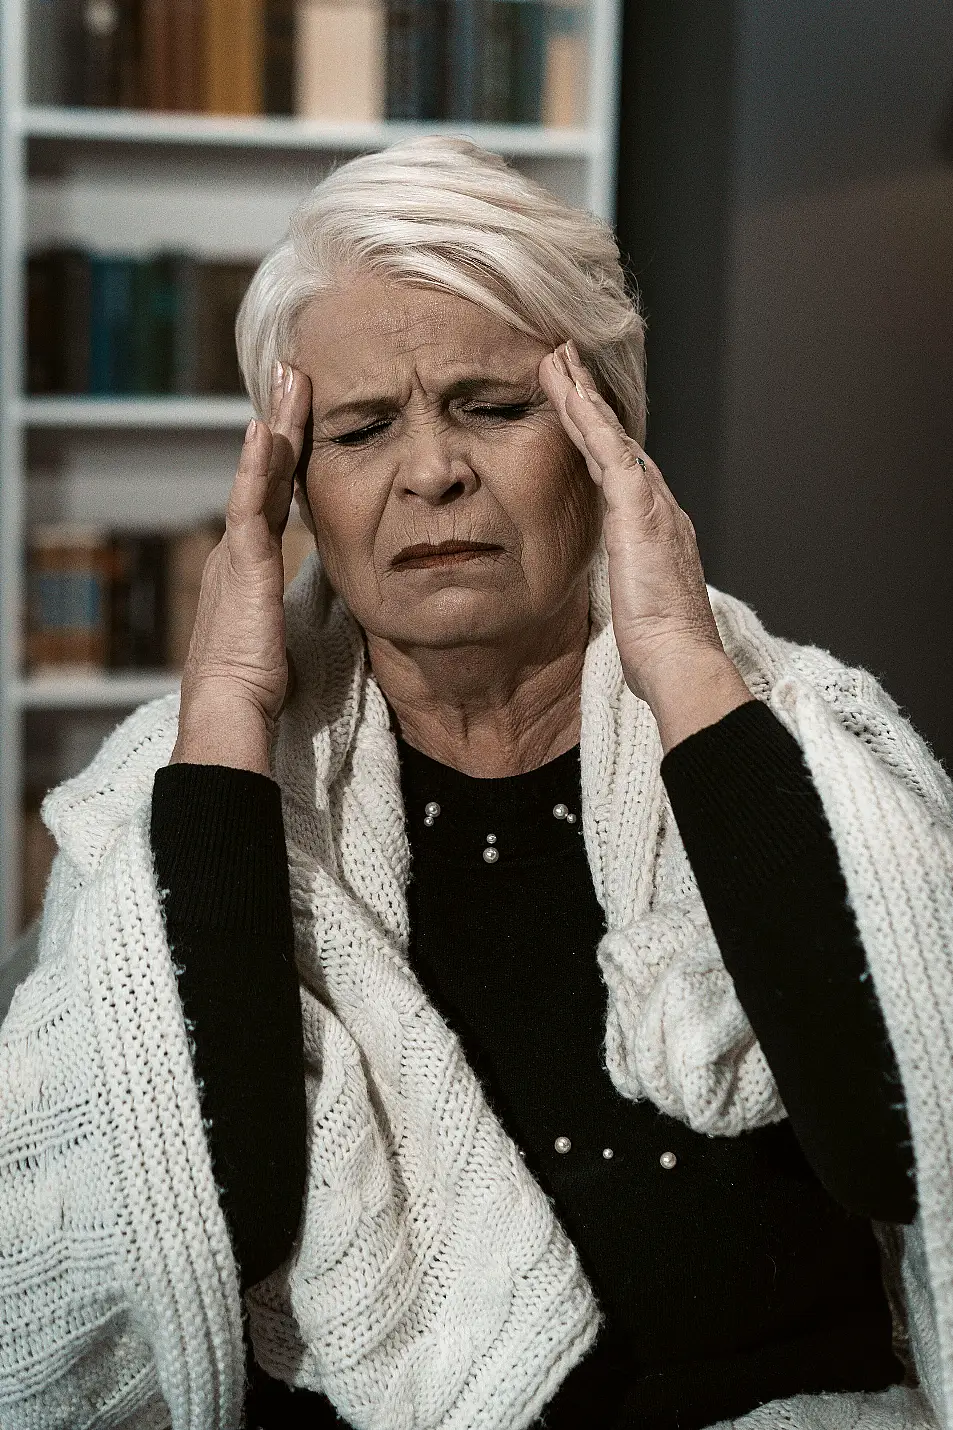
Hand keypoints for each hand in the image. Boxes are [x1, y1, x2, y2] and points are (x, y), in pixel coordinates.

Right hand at [171, 362, 312, 774]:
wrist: (229, 707)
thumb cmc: (257, 685)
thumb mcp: (284, 634)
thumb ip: (298, 606)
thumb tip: (330, 600)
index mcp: (249, 566)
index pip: (273, 499)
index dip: (286, 459)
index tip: (298, 422)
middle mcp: (237, 550)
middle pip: (265, 473)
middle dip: (281, 424)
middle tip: (292, 376)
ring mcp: (237, 552)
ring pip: (258, 474)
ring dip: (276, 426)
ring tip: (289, 379)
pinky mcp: (243, 563)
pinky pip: (250, 502)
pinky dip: (258, 464)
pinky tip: (268, 428)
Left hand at [539, 342, 752, 748]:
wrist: (680, 660)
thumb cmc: (661, 649)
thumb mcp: (640, 610)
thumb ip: (632, 588)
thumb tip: (625, 594)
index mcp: (659, 531)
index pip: (623, 473)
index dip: (601, 439)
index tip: (581, 410)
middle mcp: (661, 508)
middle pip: (620, 442)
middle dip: (593, 401)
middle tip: (567, 362)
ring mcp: (652, 503)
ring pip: (611, 434)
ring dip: (584, 393)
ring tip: (558, 359)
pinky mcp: (638, 506)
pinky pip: (607, 446)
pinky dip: (587, 414)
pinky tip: (567, 388)